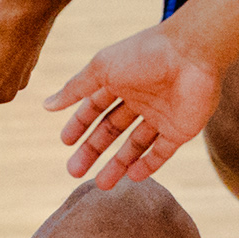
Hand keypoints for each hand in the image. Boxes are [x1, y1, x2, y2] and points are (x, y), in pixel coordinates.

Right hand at [44, 24, 222, 188]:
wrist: (191, 53)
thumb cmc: (143, 54)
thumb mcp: (101, 68)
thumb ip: (75, 88)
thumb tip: (46, 105)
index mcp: (121, 80)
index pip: (95, 107)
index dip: (80, 124)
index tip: (66, 142)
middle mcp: (140, 98)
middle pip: (112, 129)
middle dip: (93, 150)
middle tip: (74, 171)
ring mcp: (161, 115)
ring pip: (135, 145)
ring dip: (118, 164)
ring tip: (101, 184)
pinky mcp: (181, 129)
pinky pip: (162, 152)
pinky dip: (148, 165)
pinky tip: (132, 177)